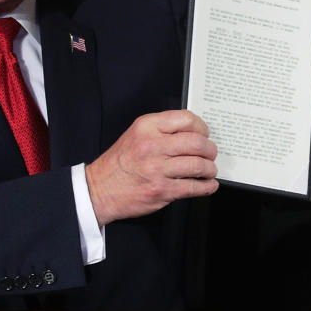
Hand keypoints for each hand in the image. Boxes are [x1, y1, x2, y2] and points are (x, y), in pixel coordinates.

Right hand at [85, 110, 217, 225]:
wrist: (99, 189)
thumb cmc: (120, 162)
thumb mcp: (136, 134)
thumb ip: (162, 129)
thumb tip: (193, 131)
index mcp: (147, 127)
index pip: (186, 119)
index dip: (202, 127)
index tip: (204, 133)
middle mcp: (152, 146)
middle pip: (197, 142)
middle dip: (210, 149)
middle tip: (210, 153)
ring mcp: (157, 169)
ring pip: (199, 165)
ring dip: (210, 168)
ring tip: (209, 170)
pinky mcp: (161, 190)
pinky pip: (193, 187)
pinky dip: (206, 186)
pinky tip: (208, 185)